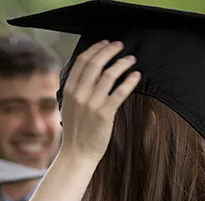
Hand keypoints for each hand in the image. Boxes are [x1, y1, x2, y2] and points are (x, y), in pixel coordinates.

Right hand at [60, 40, 140, 161]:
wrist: (77, 153)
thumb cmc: (76, 131)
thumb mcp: (69, 106)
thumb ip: (76, 90)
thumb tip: (88, 74)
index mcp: (69, 90)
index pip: (82, 61)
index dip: (95, 49)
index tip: (105, 43)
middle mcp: (79, 94)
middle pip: (95, 63)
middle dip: (109, 50)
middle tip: (120, 45)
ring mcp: (91, 103)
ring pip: (109, 74)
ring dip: (122, 63)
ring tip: (131, 59)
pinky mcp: (104, 113)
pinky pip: (120, 92)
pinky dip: (129, 81)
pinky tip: (136, 75)